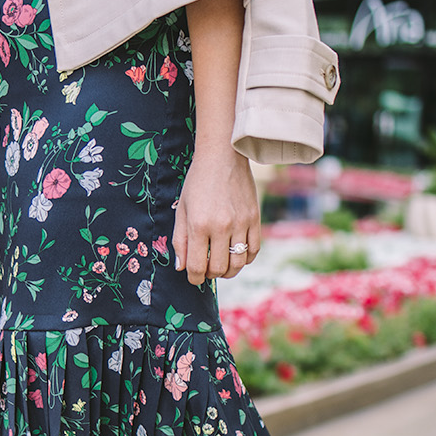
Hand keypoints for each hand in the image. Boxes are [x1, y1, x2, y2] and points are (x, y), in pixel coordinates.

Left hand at [172, 148, 260, 284]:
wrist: (223, 157)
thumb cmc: (197, 182)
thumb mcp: (182, 210)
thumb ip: (180, 240)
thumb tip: (181, 268)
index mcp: (199, 225)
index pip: (197, 267)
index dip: (194, 278)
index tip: (193, 277)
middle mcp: (222, 227)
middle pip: (219, 269)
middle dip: (210, 275)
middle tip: (205, 269)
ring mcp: (241, 223)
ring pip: (238, 264)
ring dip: (228, 271)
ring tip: (220, 265)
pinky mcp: (254, 219)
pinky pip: (254, 250)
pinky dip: (245, 259)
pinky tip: (235, 254)